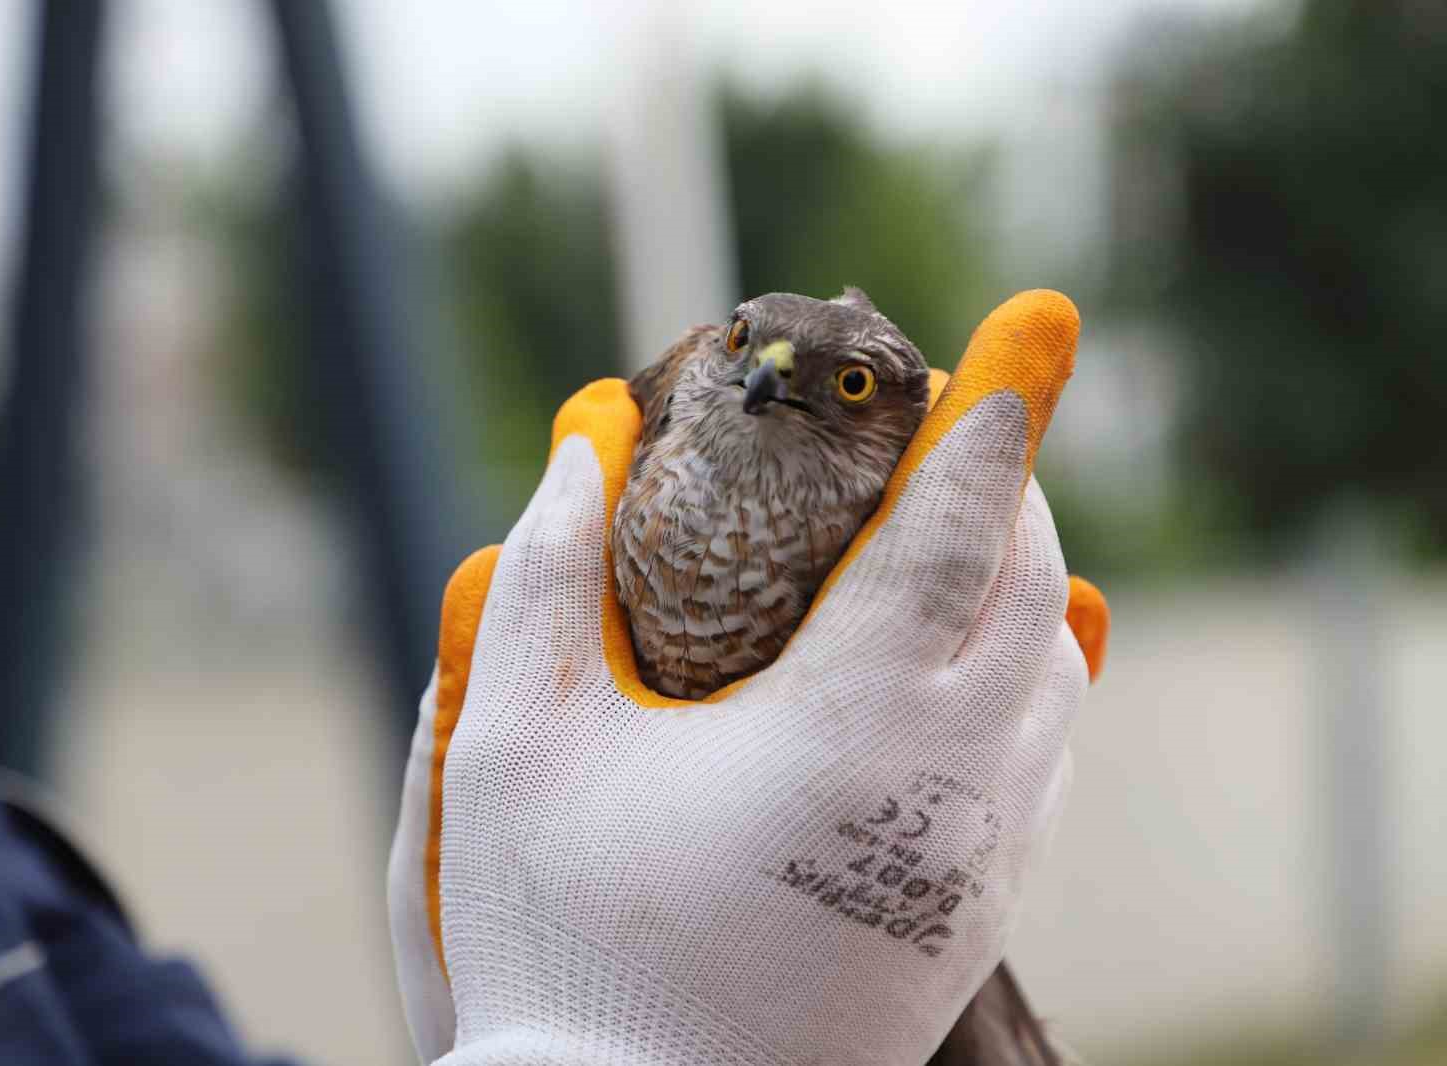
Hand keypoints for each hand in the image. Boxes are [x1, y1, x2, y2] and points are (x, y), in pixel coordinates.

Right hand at [388, 291, 1106, 1064]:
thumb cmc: (559, 944)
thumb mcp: (516, 745)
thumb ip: (547, 578)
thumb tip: (580, 449)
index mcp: (847, 728)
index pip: (953, 532)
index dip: (988, 422)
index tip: (1022, 336)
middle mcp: (946, 787)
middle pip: (1029, 592)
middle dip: (1006, 490)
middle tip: (960, 430)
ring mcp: (974, 862)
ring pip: (1051, 679)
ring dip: (1022, 586)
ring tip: (962, 531)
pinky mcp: (970, 919)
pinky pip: (1041, 763)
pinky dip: (1026, 679)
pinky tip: (969, 662)